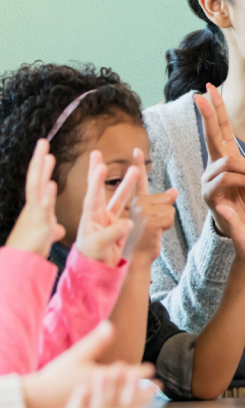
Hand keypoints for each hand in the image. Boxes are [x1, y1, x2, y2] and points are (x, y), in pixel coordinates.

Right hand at [6, 139, 64, 256]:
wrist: (22, 265)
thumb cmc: (32, 250)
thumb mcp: (46, 236)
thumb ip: (53, 228)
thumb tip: (59, 228)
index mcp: (36, 208)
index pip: (38, 182)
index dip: (41, 168)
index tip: (45, 153)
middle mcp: (34, 207)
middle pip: (35, 179)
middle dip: (39, 160)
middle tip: (43, 142)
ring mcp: (35, 214)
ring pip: (37, 188)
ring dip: (42, 172)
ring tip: (47, 155)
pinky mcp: (40, 225)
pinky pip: (44, 208)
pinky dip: (47, 196)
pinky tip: (52, 184)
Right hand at [21, 321, 155, 407]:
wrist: (36, 399)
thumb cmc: (56, 376)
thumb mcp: (77, 355)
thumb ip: (96, 342)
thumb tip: (110, 325)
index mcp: (101, 379)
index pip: (128, 375)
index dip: (142, 372)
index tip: (153, 369)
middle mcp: (102, 395)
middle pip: (130, 392)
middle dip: (145, 389)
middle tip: (159, 386)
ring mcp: (97, 407)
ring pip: (124, 406)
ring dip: (138, 402)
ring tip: (150, 399)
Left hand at [75, 152, 136, 266]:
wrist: (97, 270)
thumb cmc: (93, 257)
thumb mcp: (100, 245)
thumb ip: (114, 232)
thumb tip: (130, 221)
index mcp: (90, 216)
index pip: (93, 194)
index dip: (96, 180)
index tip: (99, 165)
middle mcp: (99, 214)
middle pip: (101, 188)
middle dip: (100, 171)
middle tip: (98, 153)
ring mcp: (109, 218)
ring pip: (120, 196)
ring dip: (127, 183)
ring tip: (135, 169)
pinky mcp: (119, 225)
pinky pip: (129, 209)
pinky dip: (138, 201)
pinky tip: (146, 195)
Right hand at [124, 148, 177, 263]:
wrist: (136, 259)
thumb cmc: (144, 240)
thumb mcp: (154, 219)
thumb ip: (161, 203)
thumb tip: (174, 190)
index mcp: (136, 201)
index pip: (139, 180)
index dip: (138, 164)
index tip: (136, 149)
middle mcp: (136, 203)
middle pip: (166, 199)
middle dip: (166, 214)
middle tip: (152, 227)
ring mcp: (141, 211)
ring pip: (170, 208)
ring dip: (167, 222)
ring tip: (153, 231)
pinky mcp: (148, 220)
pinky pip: (170, 217)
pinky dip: (167, 227)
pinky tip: (155, 234)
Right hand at [196, 84, 244, 233]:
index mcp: (227, 157)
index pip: (221, 128)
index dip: (217, 110)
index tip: (208, 89)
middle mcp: (215, 165)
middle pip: (211, 134)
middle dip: (208, 114)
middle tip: (200, 94)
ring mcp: (210, 178)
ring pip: (228, 162)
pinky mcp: (209, 193)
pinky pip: (226, 179)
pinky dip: (243, 182)